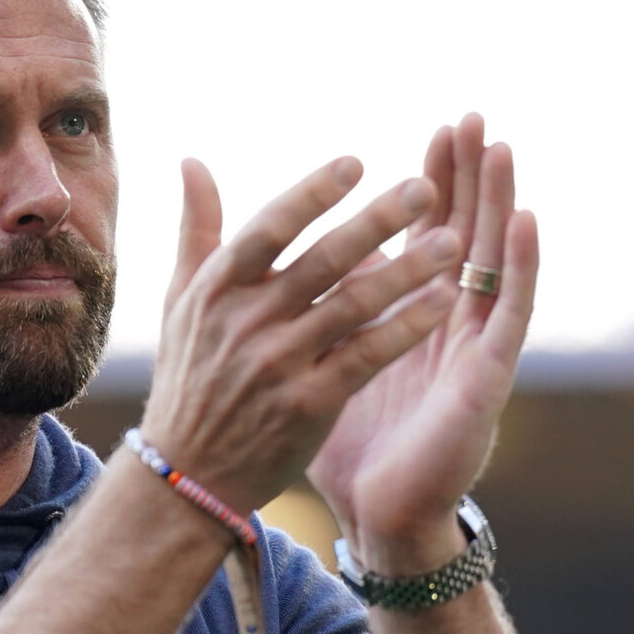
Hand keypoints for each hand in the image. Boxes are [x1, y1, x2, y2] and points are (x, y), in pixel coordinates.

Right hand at [140, 155, 465, 514]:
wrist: (189, 473)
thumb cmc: (191, 376)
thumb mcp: (180, 301)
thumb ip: (197, 229)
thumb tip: (192, 160)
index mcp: (217, 288)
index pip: (269, 227)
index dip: (312, 193)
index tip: (356, 162)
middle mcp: (247, 321)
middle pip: (322, 259)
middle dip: (378, 220)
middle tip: (425, 187)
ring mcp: (279, 364)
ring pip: (353, 305)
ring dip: (408, 270)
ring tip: (453, 242)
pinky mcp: (309, 404)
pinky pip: (367, 356)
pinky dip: (405, 327)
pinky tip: (442, 303)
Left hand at [307, 114, 536, 572]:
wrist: (371, 513)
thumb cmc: (348, 440)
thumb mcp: (320, 352)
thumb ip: (312, 297)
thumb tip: (294, 245)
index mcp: (410, 314)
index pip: (428, 232)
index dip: (433, 182)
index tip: (433, 130)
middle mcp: (449, 322)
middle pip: (464, 232)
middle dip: (468, 177)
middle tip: (471, 118)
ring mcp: (472, 345)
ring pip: (494, 259)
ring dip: (501, 202)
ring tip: (502, 148)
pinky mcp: (488, 374)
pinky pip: (513, 310)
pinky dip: (524, 263)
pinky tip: (527, 219)